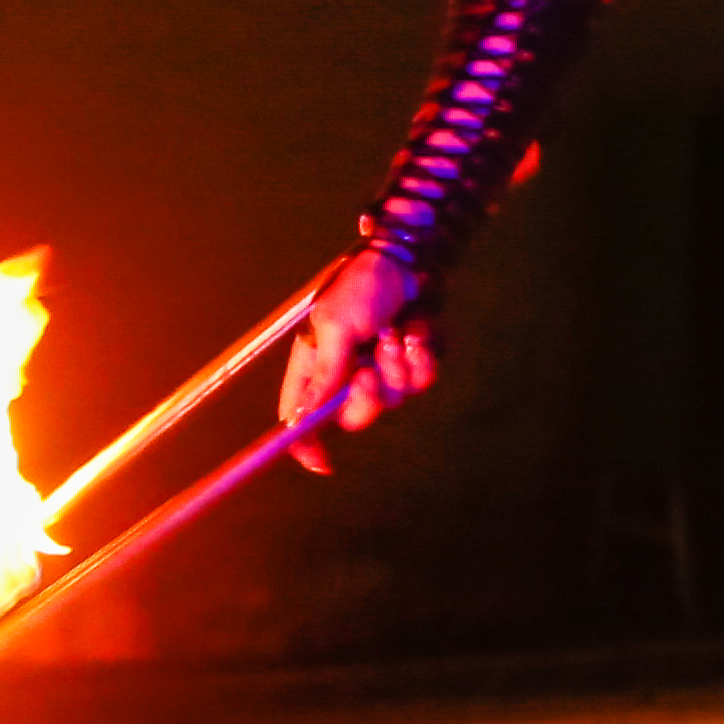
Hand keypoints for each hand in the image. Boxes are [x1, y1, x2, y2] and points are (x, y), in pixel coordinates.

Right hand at [279, 249, 435, 471]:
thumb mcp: (337, 325)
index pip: (301, 418)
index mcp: (315, 367)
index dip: (306, 444)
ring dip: (397, 365)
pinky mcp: (414, 361)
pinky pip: (422, 380)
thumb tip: (307, 416)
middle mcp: (346, 374)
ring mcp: (382, 369)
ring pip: (394, 398)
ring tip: (394, 332)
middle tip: (370, 367)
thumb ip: (327, 372)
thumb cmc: (362, 285)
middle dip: (367, 395)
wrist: (410, 260)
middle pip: (354, 417)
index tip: (321, 463)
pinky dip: (421, 356)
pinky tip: (414, 329)